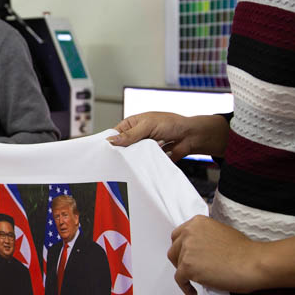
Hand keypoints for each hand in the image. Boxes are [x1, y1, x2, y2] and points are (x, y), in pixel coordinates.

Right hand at [108, 112, 227, 160]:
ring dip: (131, 160)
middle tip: (113, 163)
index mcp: (132, 124)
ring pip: (131, 157)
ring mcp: (143, 147)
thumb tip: (112, 140)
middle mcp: (136, 136)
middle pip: (122, 147)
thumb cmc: (172, 123)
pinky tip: (137, 170)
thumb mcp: (148, 126)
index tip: (104, 151)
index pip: (115, 134)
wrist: (191, 136)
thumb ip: (130, 134)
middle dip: (120, 154)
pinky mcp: (150, 157)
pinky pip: (142, 163)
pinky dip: (141, 166)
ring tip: (125, 167)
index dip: (110, 142)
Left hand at [167, 216, 294, 294]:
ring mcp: (187, 249)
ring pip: (177, 265)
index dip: (181, 248)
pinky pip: (179, 280)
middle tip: (189, 270)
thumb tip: (199, 251)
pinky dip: (185, 288)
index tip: (185, 256)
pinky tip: (194, 292)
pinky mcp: (187, 266)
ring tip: (198, 281)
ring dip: (186, 274)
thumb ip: (204, 237)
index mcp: (197, 223)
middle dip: (180, 260)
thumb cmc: (244, 251)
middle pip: (174, 249)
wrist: (252, 262)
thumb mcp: (220, 233)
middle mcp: (189, 233)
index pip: (178, 235)